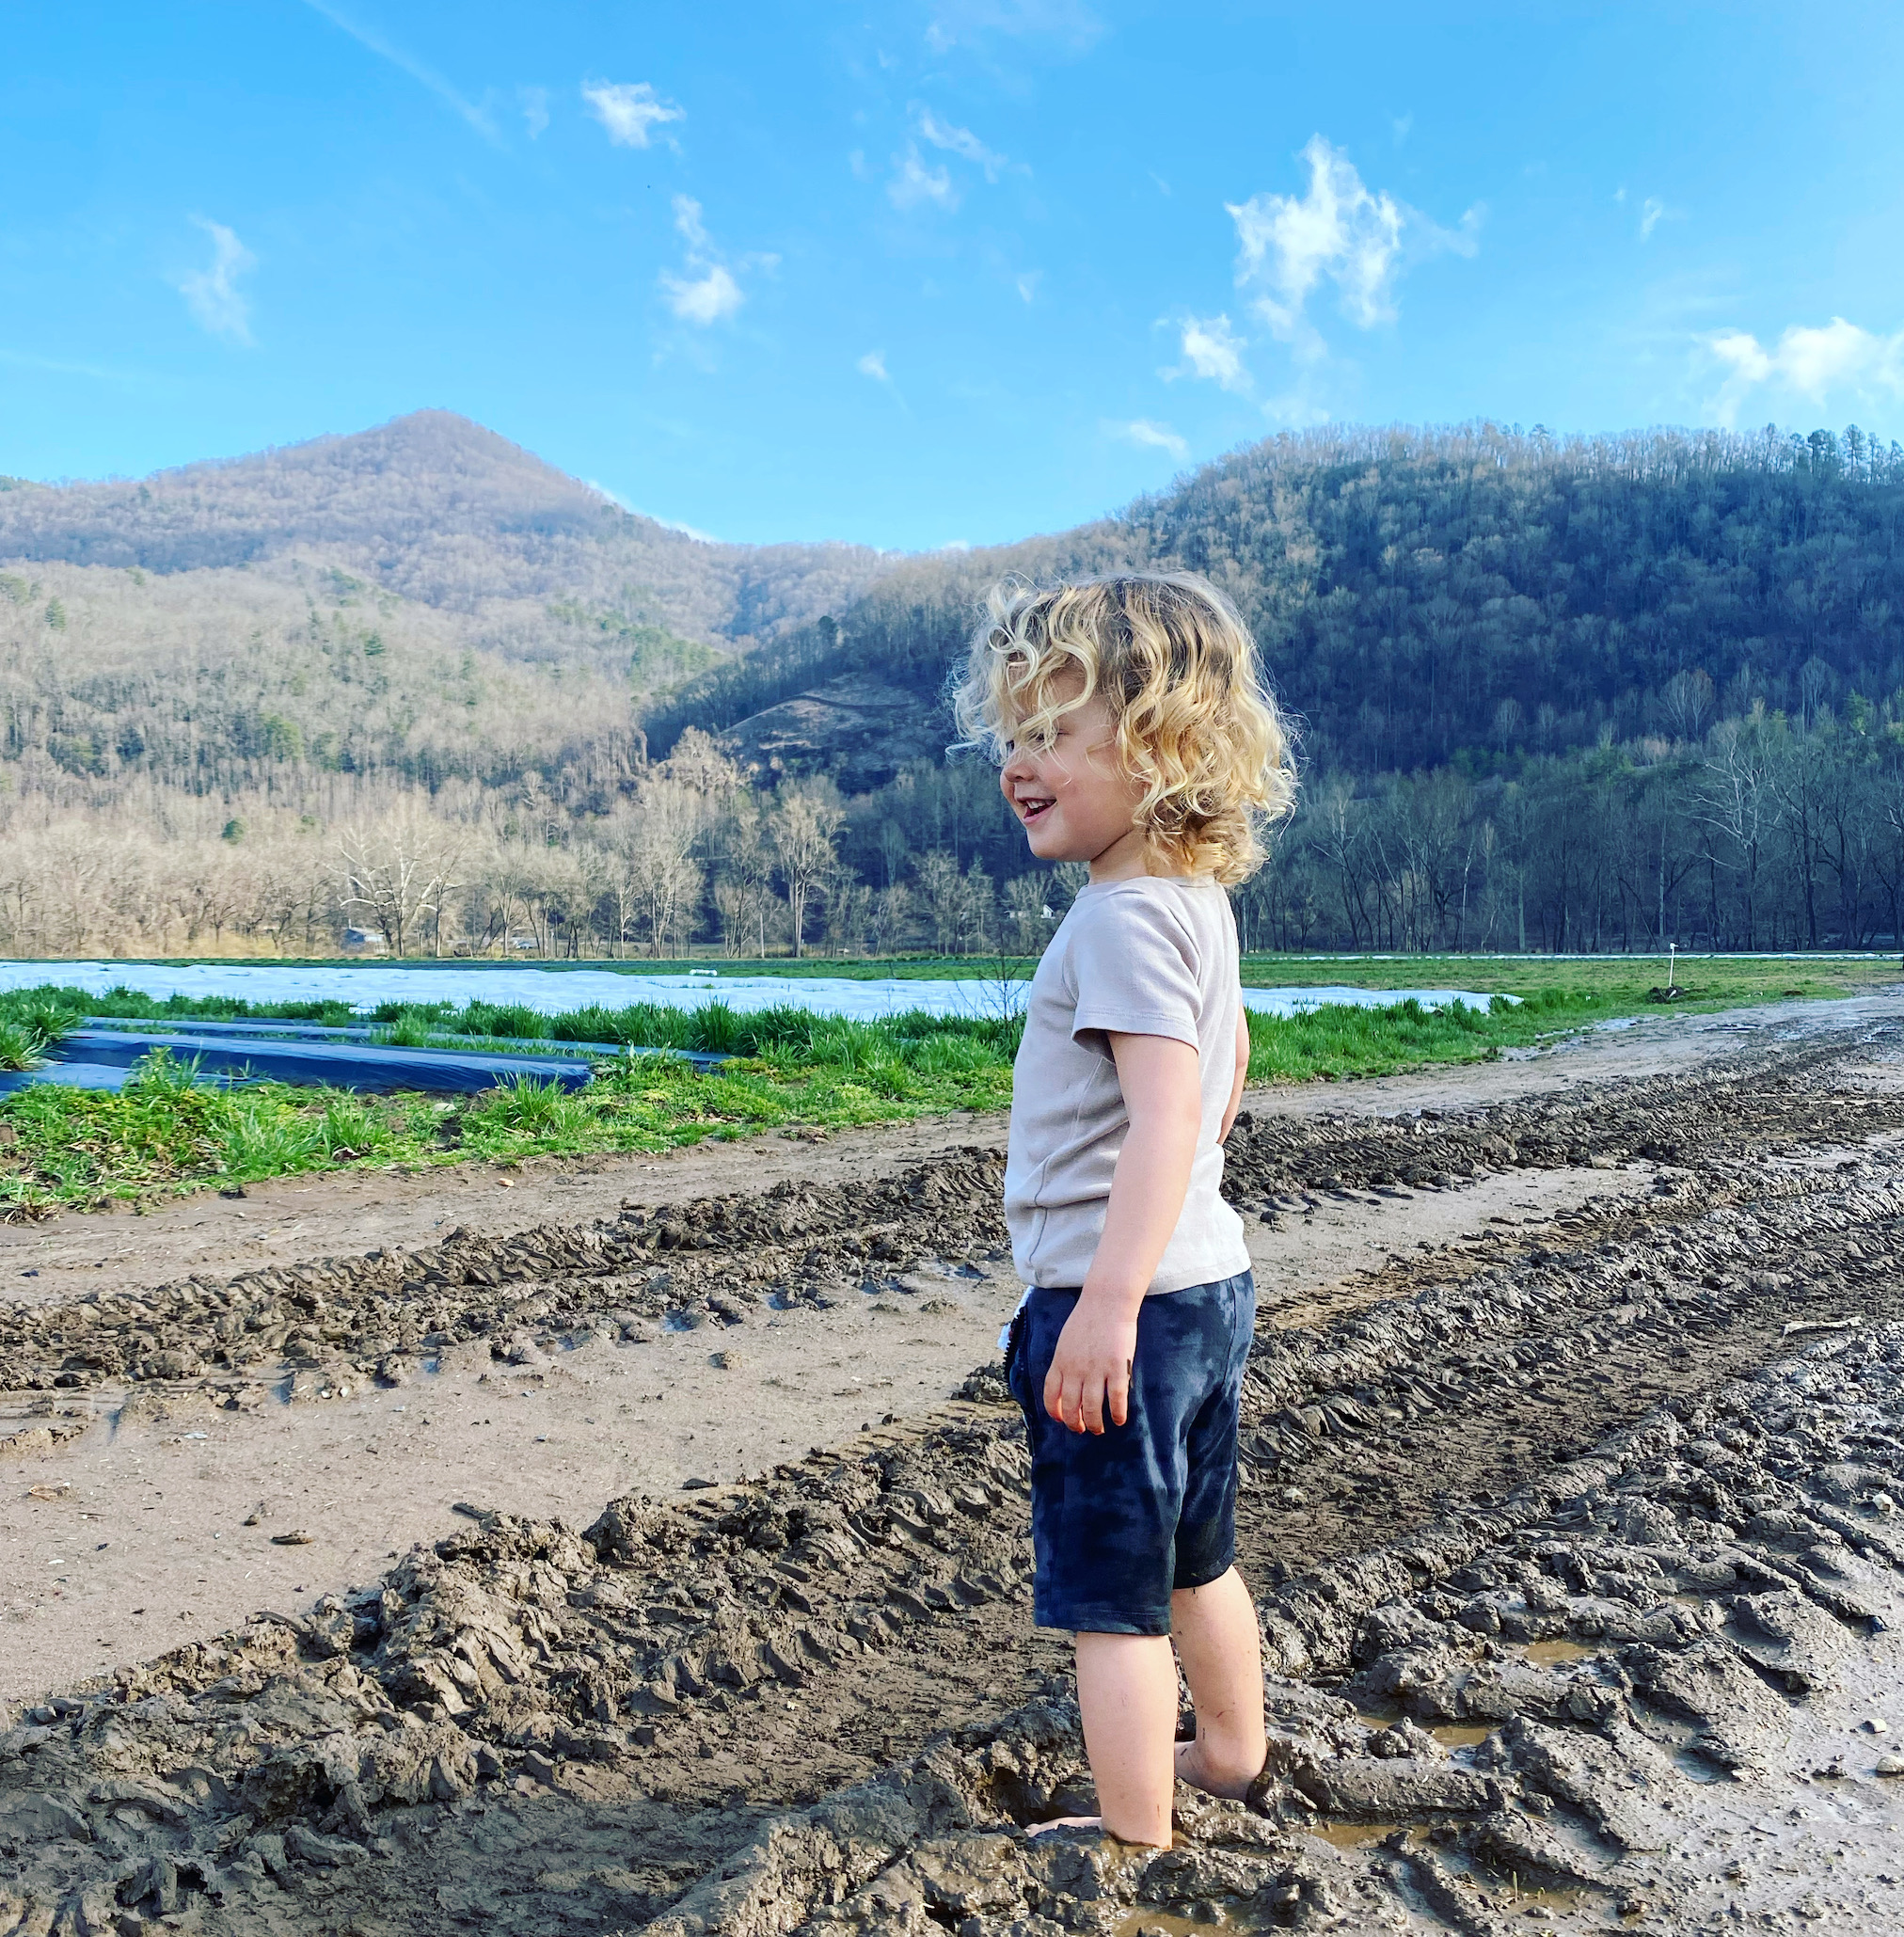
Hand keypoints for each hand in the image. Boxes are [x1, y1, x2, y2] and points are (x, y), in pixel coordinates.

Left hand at [1043, 1298, 1138, 1433]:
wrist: (1107, 1301)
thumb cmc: (1087, 1319)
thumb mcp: (1066, 1341)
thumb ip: (1065, 1362)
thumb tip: (1067, 1383)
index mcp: (1060, 1362)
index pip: (1051, 1395)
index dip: (1055, 1412)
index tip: (1061, 1419)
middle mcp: (1075, 1369)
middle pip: (1071, 1407)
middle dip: (1075, 1423)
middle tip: (1082, 1429)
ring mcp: (1096, 1370)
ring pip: (1092, 1408)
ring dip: (1095, 1423)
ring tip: (1099, 1429)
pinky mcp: (1117, 1368)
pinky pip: (1116, 1399)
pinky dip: (1117, 1414)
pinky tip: (1119, 1419)